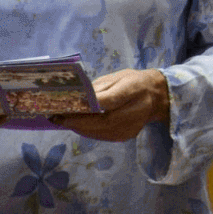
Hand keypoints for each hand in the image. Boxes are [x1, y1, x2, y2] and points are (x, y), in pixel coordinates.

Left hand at [53, 69, 168, 141]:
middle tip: (56, 118)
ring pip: (99, 132)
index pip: (107, 102)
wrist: (156, 96)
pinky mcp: (126, 136)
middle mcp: (134, 112)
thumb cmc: (133, 82)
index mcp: (133, 90)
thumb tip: (75, 98)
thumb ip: (98, 88)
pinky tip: (78, 125)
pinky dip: (87, 131)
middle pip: (100, 122)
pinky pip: (102, 136)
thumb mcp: (117, 77)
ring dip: (79, 128)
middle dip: (76, 121)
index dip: (84, 107)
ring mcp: (130, 128)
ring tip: (63, 121)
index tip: (64, 107)